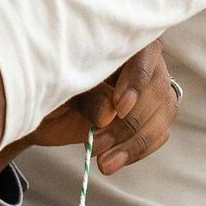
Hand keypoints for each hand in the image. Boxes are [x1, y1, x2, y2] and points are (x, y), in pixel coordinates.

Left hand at [24, 41, 177, 177]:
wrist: (42, 109)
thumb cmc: (48, 86)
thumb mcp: (58, 88)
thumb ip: (85, 96)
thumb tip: (109, 113)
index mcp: (119, 42)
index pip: (145, 52)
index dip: (136, 80)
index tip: (119, 107)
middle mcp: (142, 61)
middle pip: (156, 88)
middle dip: (129, 122)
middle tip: (97, 145)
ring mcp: (149, 89)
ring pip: (162, 113)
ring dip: (135, 142)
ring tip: (104, 163)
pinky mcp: (150, 116)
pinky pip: (158, 133)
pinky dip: (138, 150)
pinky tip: (115, 161)